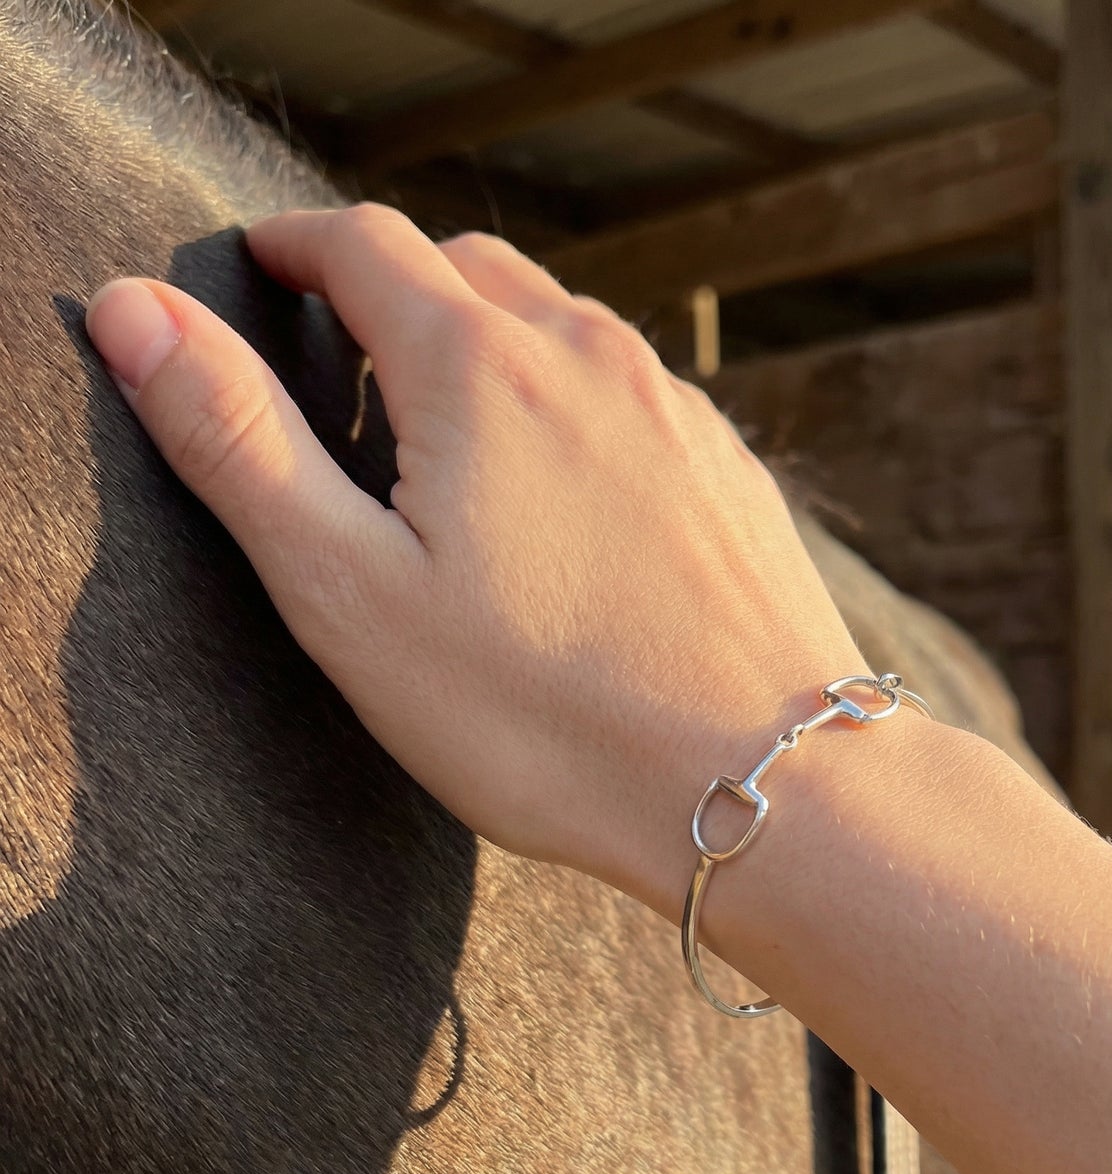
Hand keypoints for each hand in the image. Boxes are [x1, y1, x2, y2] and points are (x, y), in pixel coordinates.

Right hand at [85, 205, 865, 908]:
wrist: (765, 784)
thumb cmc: (550, 716)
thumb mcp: (355, 595)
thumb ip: (242, 446)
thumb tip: (140, 313)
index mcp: (480, 370)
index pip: (361, 245)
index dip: (292, 247)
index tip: (260, 267)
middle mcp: (589, 359)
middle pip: (467, 268)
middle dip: (392, 291)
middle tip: (346, 364)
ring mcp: (675, 410)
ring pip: (559, 324)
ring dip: (489, 345)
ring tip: (452, 433)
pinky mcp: (729, 469)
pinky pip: (633, 394)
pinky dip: (573, 404)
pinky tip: (569, 492)